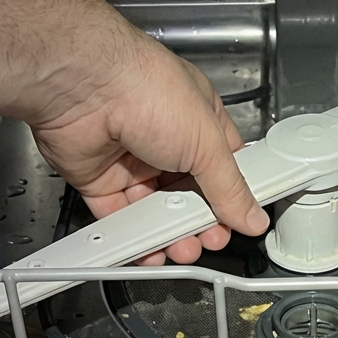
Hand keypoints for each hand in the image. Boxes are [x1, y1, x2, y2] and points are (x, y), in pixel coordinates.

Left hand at [28, 31, 269, 264]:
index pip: (223, 166)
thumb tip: (252, 215)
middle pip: (188, 193)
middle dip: (200, 221)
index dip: (232, 195)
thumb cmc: (146, 89)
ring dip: (170, 235)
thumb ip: (230, 187)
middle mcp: (164, 137)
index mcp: (197, 119)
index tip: (239, 221)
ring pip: (155, 209)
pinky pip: (118, 216)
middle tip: (209, 238)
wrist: (85, 87)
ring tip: (181, 249)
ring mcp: (131, 159)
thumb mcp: (206, 142)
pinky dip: (133, 237)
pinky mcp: (99, 179)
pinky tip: (148, 250)